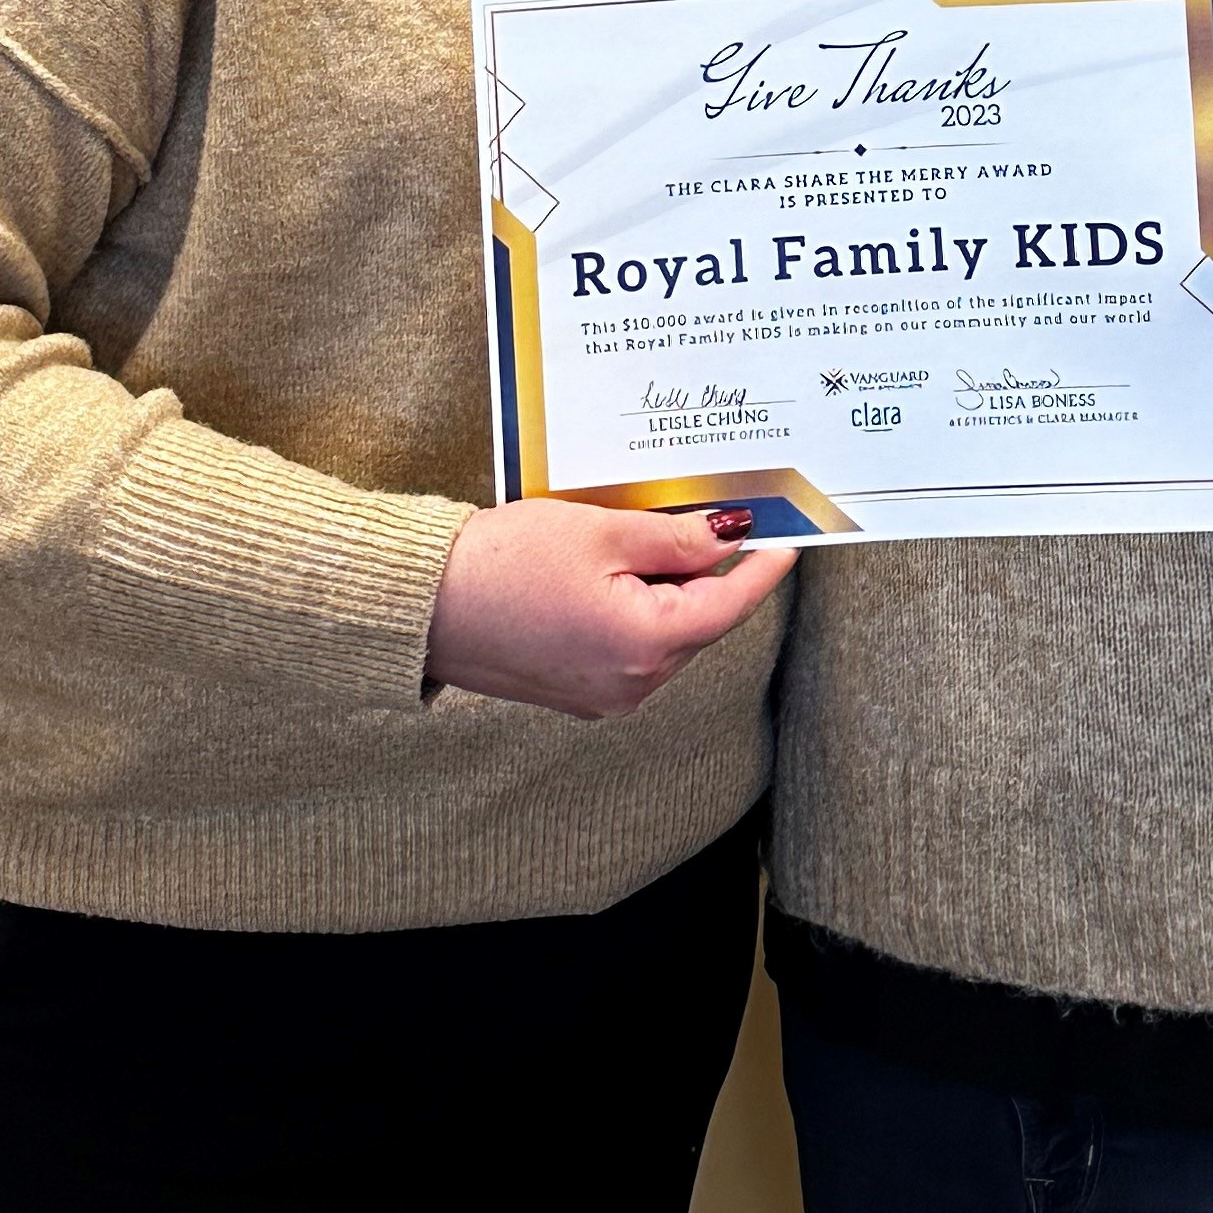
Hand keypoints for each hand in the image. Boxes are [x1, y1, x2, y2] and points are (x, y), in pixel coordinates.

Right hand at [425, 496, 793, 717]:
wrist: (424, 605)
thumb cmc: (504, 563)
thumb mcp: (601, 532)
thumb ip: (675, 538)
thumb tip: (731, 534)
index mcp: (645, 645)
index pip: (729, 605)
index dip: (762, 569)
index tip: (788, 540)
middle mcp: (632, 685)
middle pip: (698, 622)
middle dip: (712, 572)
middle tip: (721, 516)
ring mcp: (603, 696)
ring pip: (665, 635)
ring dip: (671, 589)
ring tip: (659, 533)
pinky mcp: (577, 691)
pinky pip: (631, 647)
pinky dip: (640, 608)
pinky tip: (620, 568)